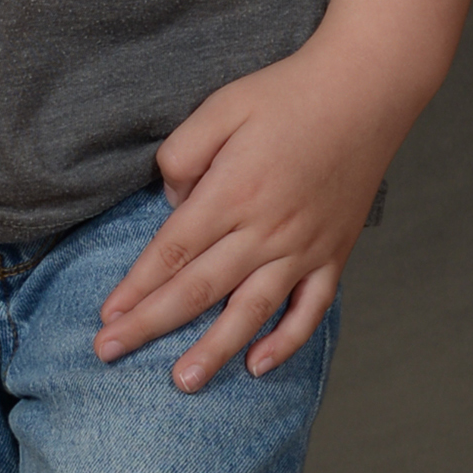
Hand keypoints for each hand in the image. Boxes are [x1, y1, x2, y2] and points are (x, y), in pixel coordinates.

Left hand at [94, 38, 407, 389]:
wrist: (366, 91)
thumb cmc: (286, 94)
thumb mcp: (221, 106)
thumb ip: (183, 153)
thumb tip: (170, 203)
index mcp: (232, 192)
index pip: (171, 252)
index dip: (136, 287)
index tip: (106, 316)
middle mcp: (266, 229)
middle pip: (199, 289)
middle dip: (150, 325)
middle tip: (109, 352)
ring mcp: (303, 247)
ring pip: (251, 312)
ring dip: (213, 350)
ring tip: (182, 382)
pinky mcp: (333, 253)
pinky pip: (309, 309)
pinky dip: (286, 342)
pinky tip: (257, 366)